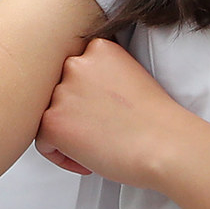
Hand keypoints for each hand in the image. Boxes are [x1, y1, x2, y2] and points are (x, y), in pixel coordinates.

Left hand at [36, 35, 209, 194]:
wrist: (167, 146)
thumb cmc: (157, 122)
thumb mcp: (128, 77)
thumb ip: (100, 77)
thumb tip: (81, 96)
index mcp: (98, 48)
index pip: (72, 69)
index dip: (84, 94)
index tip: (99, 110)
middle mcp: (75, 64)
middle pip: (57, 91)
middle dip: (73, 112)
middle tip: (97, 130)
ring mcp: (61, 92)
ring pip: (47, 116)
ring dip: (67, 134)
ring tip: (96, 146)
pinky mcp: (52, 121)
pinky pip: (42, 142)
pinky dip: (60, 155)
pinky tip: (87, 160)